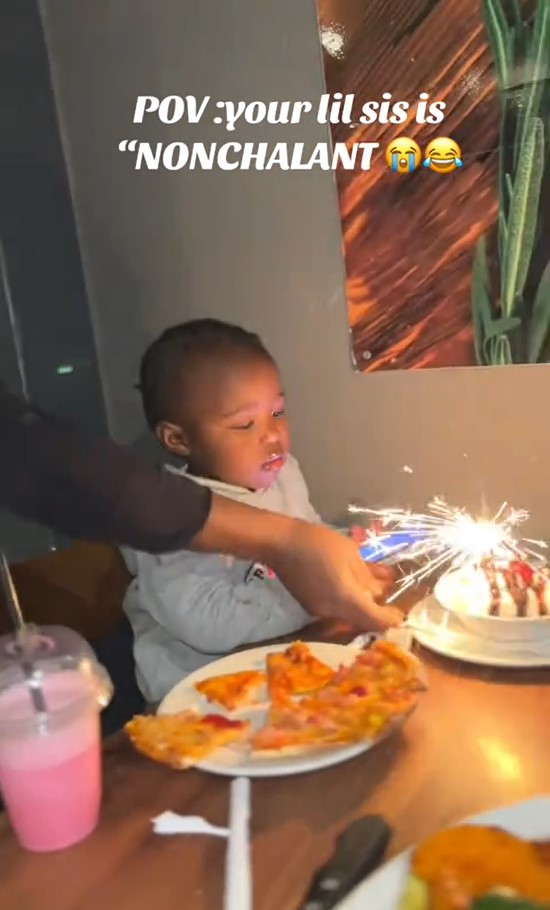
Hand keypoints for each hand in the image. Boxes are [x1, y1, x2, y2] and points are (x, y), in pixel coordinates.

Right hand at [270, 521, 402, 631]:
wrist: (280, 543)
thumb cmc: (319, 543)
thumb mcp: (350, 553)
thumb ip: (366, 576)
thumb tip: (378, 593)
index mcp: (346, 599)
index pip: (375, 620)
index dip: (390, 619)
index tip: (400, 613)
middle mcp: (333, 612)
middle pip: (362, 621)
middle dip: (376, 613)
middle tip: (388, 599)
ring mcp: (319, 611)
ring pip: (348, 616)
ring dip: (362, 606)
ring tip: (371, 587)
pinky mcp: (310, 606)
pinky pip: (335, 610)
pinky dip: (347, 602)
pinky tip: (350, 585)